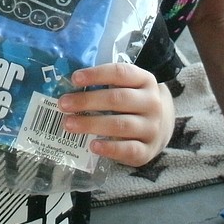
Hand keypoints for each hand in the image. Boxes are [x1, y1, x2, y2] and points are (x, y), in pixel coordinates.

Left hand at [58, 61, 174, 166]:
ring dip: (91, 124)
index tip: (74, 78)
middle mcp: (151, 103)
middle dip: (87, 101)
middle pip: (117, 99)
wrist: (160, 128)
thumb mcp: (127, 88)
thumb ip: (104, 85)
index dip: (96, 74)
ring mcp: (151, 127)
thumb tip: (69, 88)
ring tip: (69, 124)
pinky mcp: (147, 150)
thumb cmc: (133, 103)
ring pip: (120, 125)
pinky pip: (128, 149)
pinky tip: (92, 146)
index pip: (120, 73)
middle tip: (63, 104)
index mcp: (144, 80)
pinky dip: (109, 148)